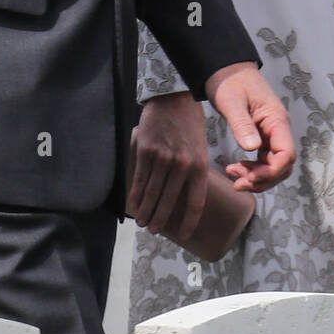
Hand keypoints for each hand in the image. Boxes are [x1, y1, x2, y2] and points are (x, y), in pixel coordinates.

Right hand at [128, 92, 208, 237]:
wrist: (174, 98)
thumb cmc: (190, 123)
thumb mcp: (200, 148)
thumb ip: (193, 171)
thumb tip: (185, 195)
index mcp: (199, 165)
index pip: (195, 202)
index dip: (188, 222)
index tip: (183, 235)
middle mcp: (181, 164)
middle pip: (168, 202)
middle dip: (160, 220)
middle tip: (154, 231)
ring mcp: (162, 157)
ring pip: (151, 193)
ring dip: (145, 211)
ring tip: (143, 223)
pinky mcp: (145, 150)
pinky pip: (139, 179)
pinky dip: (135, 195)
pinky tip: (133, 204)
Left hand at [204, 62, 295, 191]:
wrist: (226, 68)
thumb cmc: (230, 80)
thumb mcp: (232, 101)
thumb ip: (242, 124)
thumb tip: (253, 148)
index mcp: (277, 120)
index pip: (286, 155)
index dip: (271, 172)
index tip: (250, 177)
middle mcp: (278, 129)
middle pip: (283, 166)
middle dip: (263, 179)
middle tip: (238, 182)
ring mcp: (271, 133)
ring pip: (274, 166)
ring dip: (258, 177)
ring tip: (235, 177)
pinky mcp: (262, 136)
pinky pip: (265, 160)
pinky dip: (254, 169)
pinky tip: (238, 169)